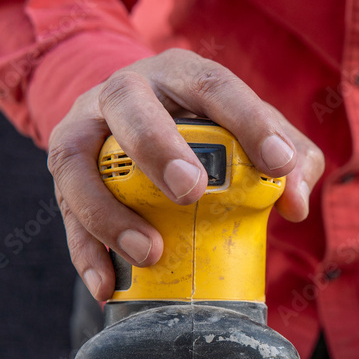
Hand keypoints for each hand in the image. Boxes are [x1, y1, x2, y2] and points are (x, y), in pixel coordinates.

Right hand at [47, 48, 324, 300]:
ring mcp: (84, 128)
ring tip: (149, 252)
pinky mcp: (63, 171)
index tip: (277, 164)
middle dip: (158, 148)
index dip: (249, 122)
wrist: (130, 115)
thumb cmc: (208, 125)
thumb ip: (293, 157)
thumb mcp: (253, 127)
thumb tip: (295, 202)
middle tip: (190, 193)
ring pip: (75, 159)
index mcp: (181, 74)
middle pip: (129, 105)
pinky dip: (86, 252)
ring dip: (108, 210)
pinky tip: (108, 284)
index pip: (214, 86)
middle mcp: (125, 91)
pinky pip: (64, 211)